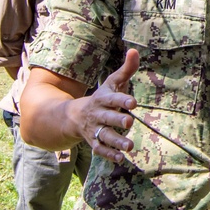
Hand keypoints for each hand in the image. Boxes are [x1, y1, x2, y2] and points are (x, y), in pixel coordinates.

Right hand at [86, 48, 138, 163]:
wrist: (74, 116)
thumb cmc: (103, 97)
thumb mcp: (113, 83)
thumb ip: (126, 69)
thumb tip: (135, 51)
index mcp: (103, 99)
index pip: (112, 99)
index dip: (122, 100)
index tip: (134, 102)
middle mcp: (98, 115)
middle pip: (107, 118)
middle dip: (117, 120)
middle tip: (129, 122)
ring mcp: (95, 129)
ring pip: (105, 136)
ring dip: (116, 141)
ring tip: (130, 146)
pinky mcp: (94, 142)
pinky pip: (100, 149)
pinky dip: (109, 154)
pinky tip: (121, 158)